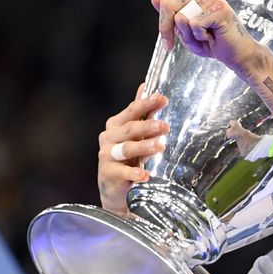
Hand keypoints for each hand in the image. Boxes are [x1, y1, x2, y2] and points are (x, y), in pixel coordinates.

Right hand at [98, 85, 168, 215]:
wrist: (115, 188)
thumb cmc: (127, 157)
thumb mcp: (134, 135)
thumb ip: (140, 112)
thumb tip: (145, 86)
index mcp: (116, 125)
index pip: (132, 111)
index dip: (146, 104)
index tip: (162, 99)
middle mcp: (109, 137)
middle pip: (130, 129)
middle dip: (147, 126)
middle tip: (165, 126)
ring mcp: (107, 155)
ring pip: (126, 149)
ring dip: (143, 147)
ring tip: (160, 147)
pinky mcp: (108, 173)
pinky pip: (122, 172)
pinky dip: (134, 173)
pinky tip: (145, 175)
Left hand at [142, 0, 252, 68]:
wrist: (236, 53)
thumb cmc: (211, 42)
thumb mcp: (184, 30)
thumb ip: (171, 15)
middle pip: (167, 4)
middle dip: (166, 28)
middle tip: (169, 45)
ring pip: (180, 18)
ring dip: (188, 36)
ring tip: (205, 37)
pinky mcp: (218, 8)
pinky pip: (194, 25)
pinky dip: (199, 37)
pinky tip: (213, 36)